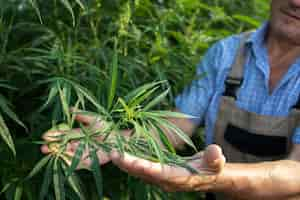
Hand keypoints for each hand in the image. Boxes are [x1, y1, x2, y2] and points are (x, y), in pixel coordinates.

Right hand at [41, 110, 110, 168]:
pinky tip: (63, 161)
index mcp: (79, 134)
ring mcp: (83, 152)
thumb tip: (70, 109)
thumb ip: (82, 115)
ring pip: (69, 154)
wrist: (119, 139)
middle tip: (43, 148)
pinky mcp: (89, 161)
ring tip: (51, 153)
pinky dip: (70, 162)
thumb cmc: (107, 127)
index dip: (55, 135)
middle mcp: (79, 144)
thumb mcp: (94, 119)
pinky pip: (78, 163)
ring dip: (59, 154)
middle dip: (53, 147)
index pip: (64, 135)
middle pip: (64, 146)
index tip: (45, 136)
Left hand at [110, 144, 225, 191]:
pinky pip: (142, 167)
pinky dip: (131, 161)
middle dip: (128, 164)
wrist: (208, 176)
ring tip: (113, 152)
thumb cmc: (212, 168)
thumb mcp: (216, 162)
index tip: (130, 160)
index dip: (144, 167)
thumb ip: (214, 158)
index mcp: (177, 178)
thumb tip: (215, 150)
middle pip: (143, 173)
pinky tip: (122, 153)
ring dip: (126, 163)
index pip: (158, 173)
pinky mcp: (158, 173)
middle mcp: (165, 180)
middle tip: (113, 153)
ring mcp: (160, 177)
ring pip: (140, 171)